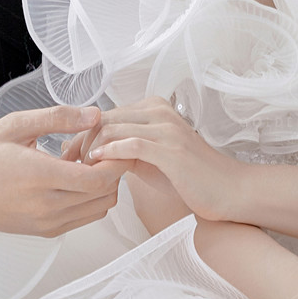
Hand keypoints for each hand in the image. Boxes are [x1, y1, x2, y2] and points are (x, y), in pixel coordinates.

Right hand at [0, 106, 125, 239]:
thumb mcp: (16, 125)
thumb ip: (58, 118)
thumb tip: (94, 114)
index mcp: (40, 176)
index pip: (99, 178)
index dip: (115, 161)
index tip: (113, 144)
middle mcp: (46, 205)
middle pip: (105, 194)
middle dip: (113, 170)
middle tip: (101, 150)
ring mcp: (48, 222)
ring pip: (100, 209)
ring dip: (103, 187)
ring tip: (86, 165)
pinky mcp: (47, 231)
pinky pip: (85, 218)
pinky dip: (90, 200)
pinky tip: (74, 181)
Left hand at [84, 97, 244, 223]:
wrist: (229, 190)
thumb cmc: (191, 177)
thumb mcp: (152, 158)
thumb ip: (125, 149)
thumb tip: (91, 151)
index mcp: (154, 108)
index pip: (106, 114)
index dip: (82, 133)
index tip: (69, 154)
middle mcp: (159, 111)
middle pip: (104, 118)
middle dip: (80, 140)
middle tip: (68, 163)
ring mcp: (166, 128)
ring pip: (113, 128)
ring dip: (91, 148)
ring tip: (79, 167)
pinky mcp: (171, 149)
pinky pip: (131, 144)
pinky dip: (110, 152)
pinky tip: (97, 164)